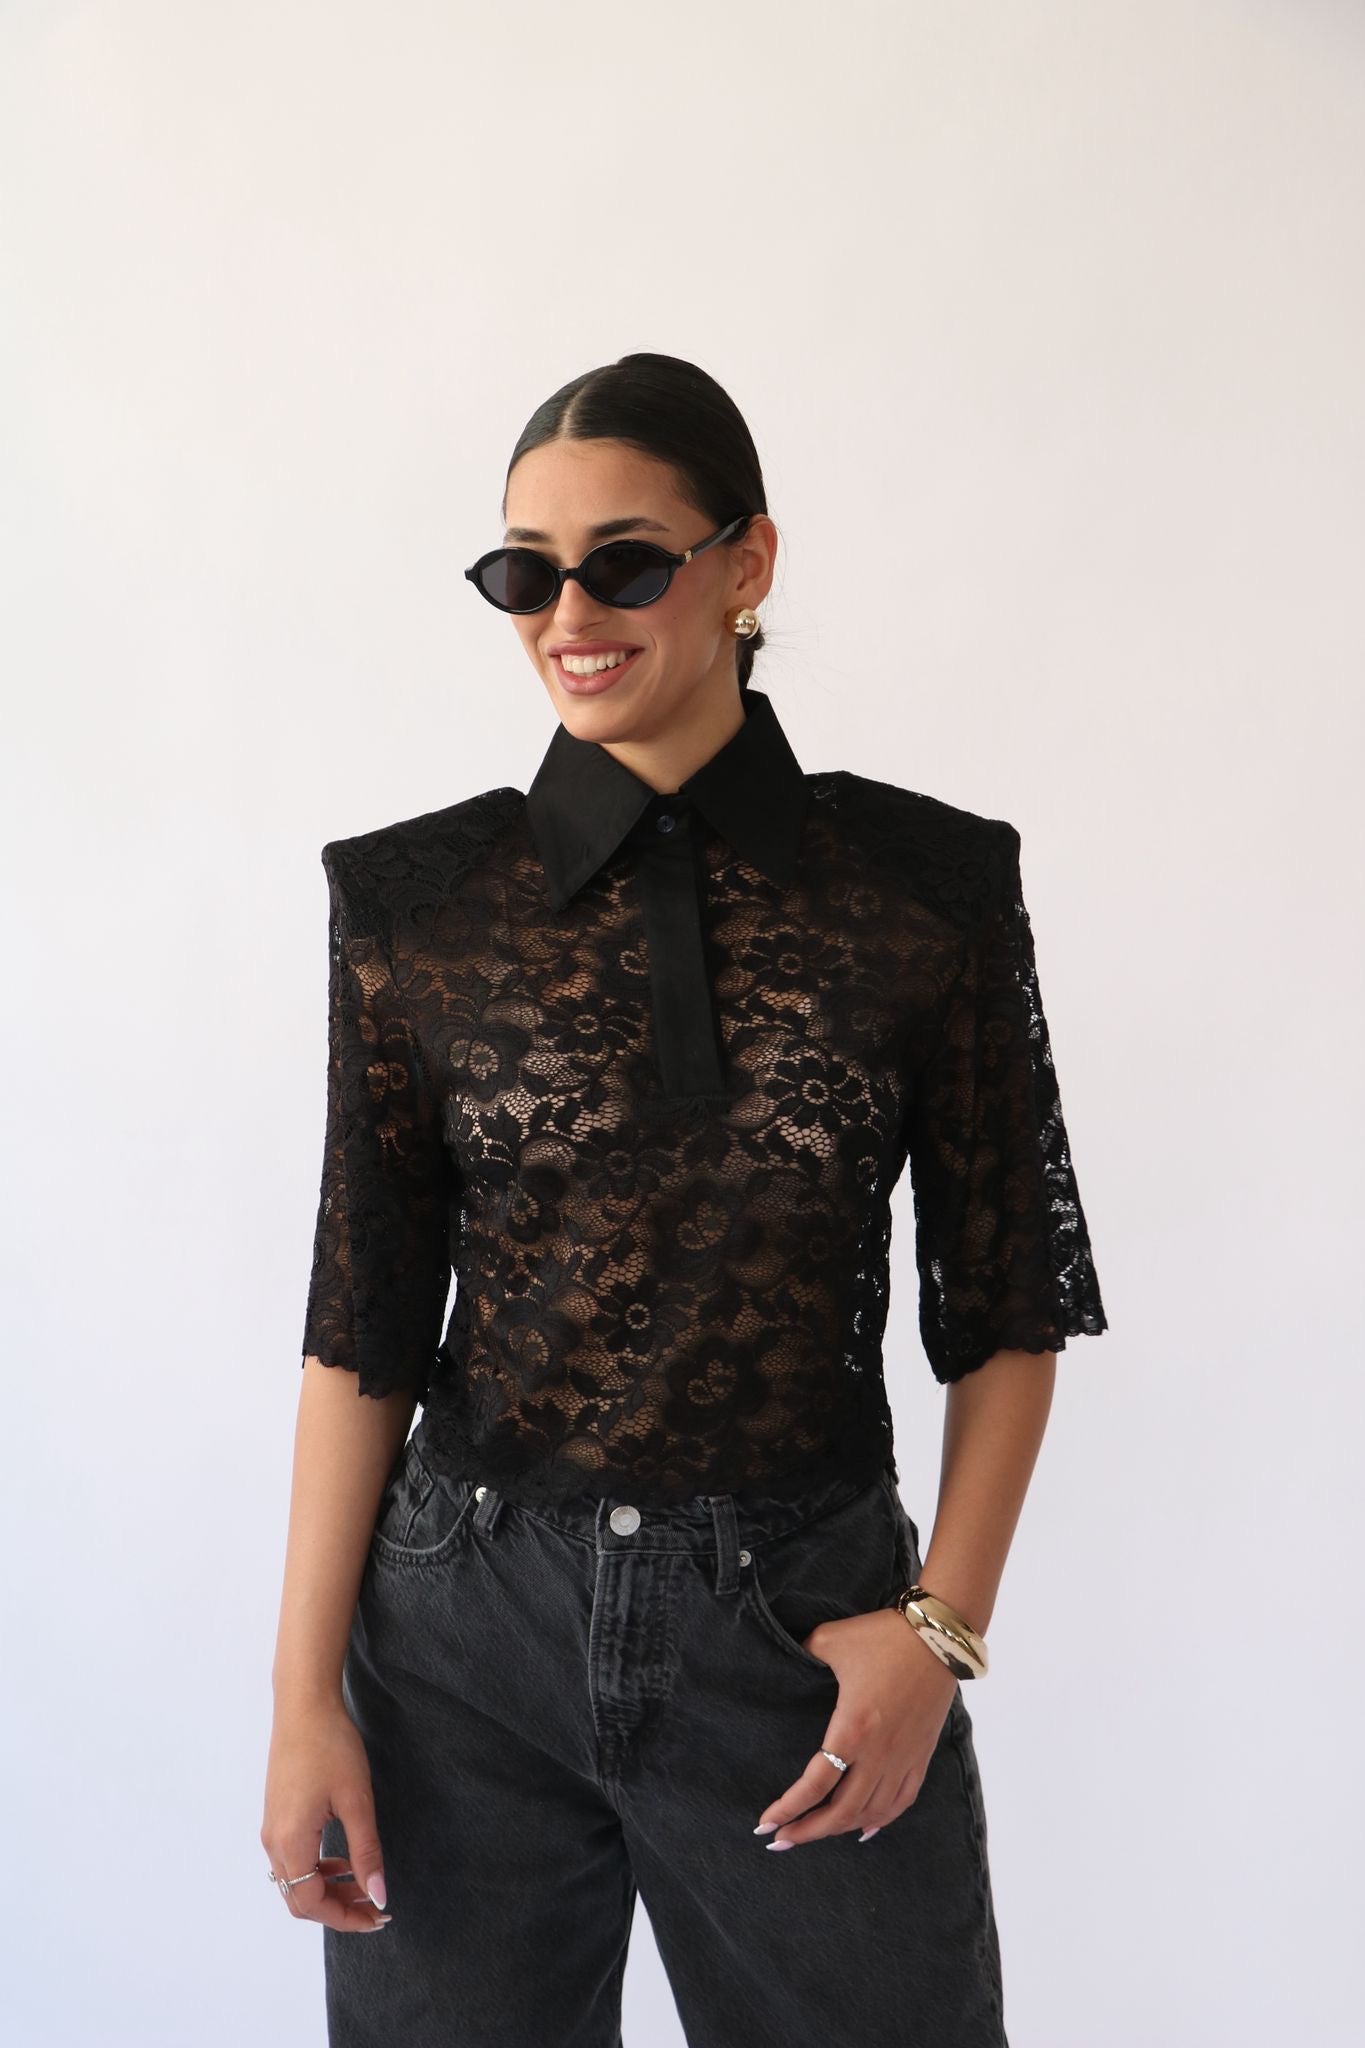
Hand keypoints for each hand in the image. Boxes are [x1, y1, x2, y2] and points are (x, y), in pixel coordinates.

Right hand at [262, 1696, 392, 1931]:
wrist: (304, 1705)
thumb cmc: (331, 1747)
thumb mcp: (356, 1801)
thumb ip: (366, 1852)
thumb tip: (378, 1895)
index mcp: (290, 1842)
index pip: (312, 1903)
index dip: (346, 1918)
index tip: (377, 1917)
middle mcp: (274, 1842)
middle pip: (300, 1899)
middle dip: (338, 1909)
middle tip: (374, 1907)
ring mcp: (272, 1828)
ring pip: (296, 1881)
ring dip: (329, 1889)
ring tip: (365, 1882)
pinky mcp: (277, 1816)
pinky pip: (293, 1860)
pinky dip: (319, 1869)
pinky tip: (345, 1858)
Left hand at [753, 1608, 959, 1848]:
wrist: (939, 1636)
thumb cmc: (882, 1636)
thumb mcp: (830, 1639)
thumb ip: (803, 1653)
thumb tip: (785, 1658)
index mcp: (852, 1729)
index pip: (815, 1784)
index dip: (788, 1807)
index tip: (766, 1823)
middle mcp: (878, 1754)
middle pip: (841, 1810)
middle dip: (808, 1831)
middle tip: (782, 1840)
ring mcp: (903, 1758)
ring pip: (870, 1812)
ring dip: (840, 1829)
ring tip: (814, 1833)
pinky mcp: (922, 1756)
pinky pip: (901, 1801)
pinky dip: (881, 1820)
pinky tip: (864, 1828)